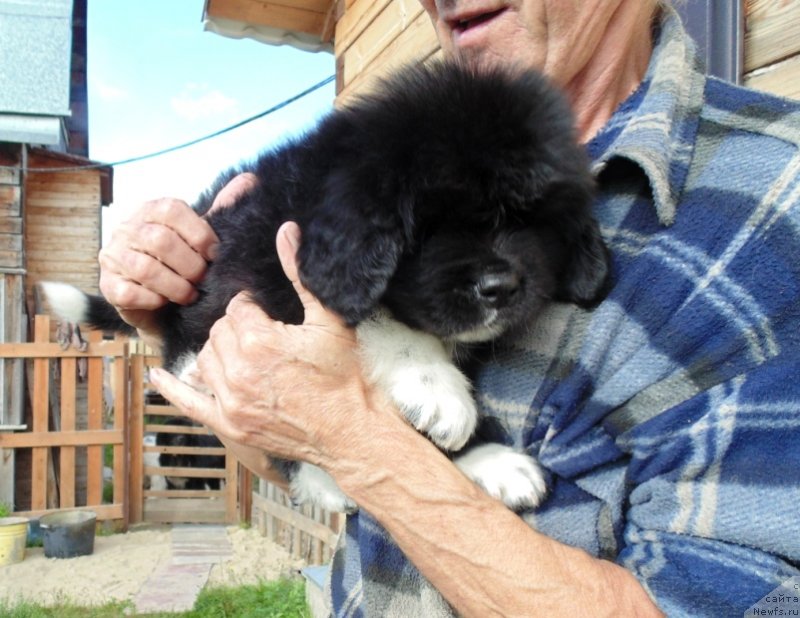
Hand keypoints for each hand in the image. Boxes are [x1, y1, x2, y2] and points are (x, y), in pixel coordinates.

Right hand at [98, 173, 257, 340]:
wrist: (161, 304)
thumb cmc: (183, 263)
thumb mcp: (201, 235)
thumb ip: (221, 209)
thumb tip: (250, 179)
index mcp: (152, 210)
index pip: (172, 211)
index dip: (199, 234)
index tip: (215, 254)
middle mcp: (128, 228)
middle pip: (161, 241)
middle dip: (190, 265)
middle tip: (203, 278)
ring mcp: (114, 256)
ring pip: (146, 269)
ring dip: (175, 286)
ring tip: (190, 294)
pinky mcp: (107, 285)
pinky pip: (129, 293)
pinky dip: (154, 300)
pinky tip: (165, 302)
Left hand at [150, 222, 367, 467]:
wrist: (350, 429)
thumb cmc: (344, 374)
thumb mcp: (329, 320)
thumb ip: (301, 275)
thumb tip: (286, 230)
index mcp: (260, 341)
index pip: (237, 309)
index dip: (253, 309)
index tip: (267, 315)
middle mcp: (239, 371)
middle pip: (218, 332)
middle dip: (236, 329)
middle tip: (261, 334)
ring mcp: (232, 401)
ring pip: (205, 359)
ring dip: (219, 352)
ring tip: (244, 353)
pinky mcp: (231, 425)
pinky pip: (190, 404)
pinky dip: (172, 389)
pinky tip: (159, 377)